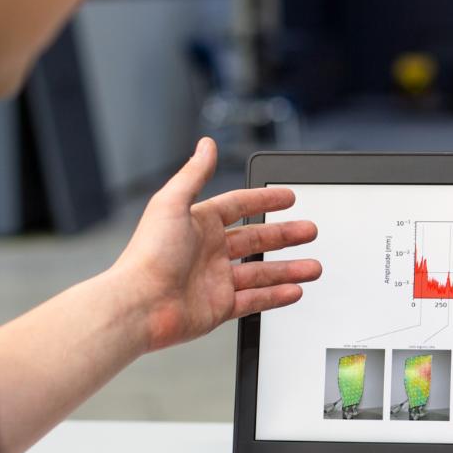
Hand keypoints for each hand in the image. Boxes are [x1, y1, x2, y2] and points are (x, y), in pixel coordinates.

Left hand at [111, 138, 320, 351]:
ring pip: (261, 272)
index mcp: (198, 224)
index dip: (264, 200)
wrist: (138, 305)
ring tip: (314, 267)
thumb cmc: (148, 255)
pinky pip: (254, 300)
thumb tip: (206, 144)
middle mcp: (208, 251)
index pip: (239, 206)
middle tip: (309, 231)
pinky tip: (295, 291)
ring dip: (288, 268)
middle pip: (256, 239)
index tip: (288, 197)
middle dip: (285, 235)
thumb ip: (194, 173)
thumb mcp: (171, 203)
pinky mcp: (218, 307)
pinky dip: (276, 296)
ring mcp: (215, 280)